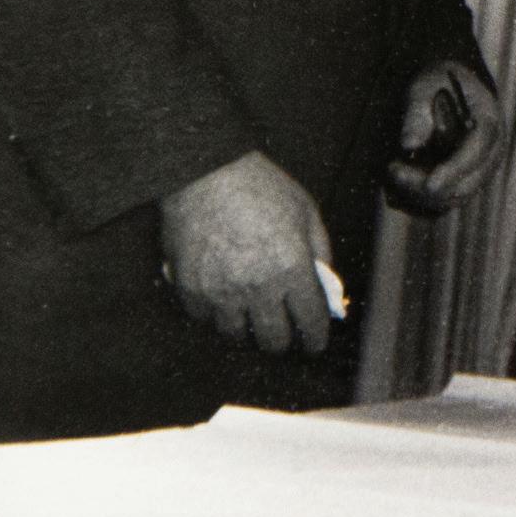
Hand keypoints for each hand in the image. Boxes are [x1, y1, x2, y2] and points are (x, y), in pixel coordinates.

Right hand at [158, 151, 334, 354]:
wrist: (206, 172)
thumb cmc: (261, 187)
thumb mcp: (307, 213)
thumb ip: (320, 252)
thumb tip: (325, 286)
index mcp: (291, 268)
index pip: (309, 321)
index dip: (315, 339)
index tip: (315, 344)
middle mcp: (257, 286)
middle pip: (272, 339)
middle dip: (282, 341)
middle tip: (284, 333)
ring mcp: (220, 290)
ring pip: (235, 334)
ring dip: (246, 328)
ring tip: (251, 314)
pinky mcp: (190, 288)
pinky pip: (204, 318)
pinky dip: (214, 314)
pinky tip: (222, 299)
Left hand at [388, 60, 505, 212]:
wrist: (449, 84)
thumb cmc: (436, 82)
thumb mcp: (423, 86)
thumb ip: (416, 113)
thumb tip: (408, 145)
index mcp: (488, 121)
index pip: (478, 150)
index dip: (455, 169)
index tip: (430, 184)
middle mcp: (492, 150)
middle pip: (467, 182)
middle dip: (428, 185)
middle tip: (392, 168)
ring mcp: (481, 168)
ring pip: (455, 196)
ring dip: (422, 193)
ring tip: (394, 169)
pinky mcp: (466, 179)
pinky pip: (447, 200)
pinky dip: (424, 198)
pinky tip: (402, 179)